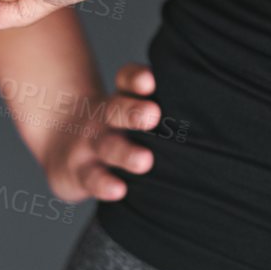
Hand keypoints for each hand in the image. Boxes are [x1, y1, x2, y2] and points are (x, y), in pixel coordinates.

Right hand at [41, 61, 160, 202]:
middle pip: (116, 110)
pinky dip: (104, 185)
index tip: (149, 81)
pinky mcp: (79, 174)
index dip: (136, 79)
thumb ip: (154, 105)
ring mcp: (89, 146)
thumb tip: (210, 99)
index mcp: (121, 98)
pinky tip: (118, 190)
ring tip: (145, 161)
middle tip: (152, 114)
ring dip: (126, 154)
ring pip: (108, 147)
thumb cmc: (114, 125)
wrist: (61, 143)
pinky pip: (92, 179)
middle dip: (133, 112)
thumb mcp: (127, 108)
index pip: (126, 81)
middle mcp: (105, 119)